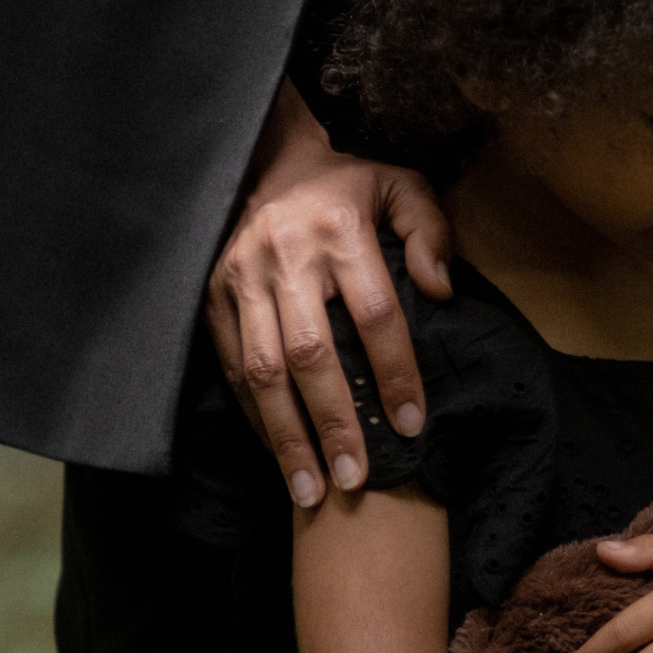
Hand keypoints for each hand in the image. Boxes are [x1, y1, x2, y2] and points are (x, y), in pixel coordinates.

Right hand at [208, 80, 452, 507]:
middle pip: (311, 355)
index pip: (374, 314)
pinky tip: (277, 453)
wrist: (264, 161)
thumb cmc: (347, 185)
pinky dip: (254, 416)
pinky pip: (231, 367)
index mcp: (340, 231)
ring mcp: (241, 280)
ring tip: (311, 491)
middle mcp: (286, 258)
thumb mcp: (401, 186)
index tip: (412, 423)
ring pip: (262, 371)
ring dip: (286, 436)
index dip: (394, 372)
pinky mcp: (211, 297)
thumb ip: (430, 231)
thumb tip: (441, 291)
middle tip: (357, 479)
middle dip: (334, 423)